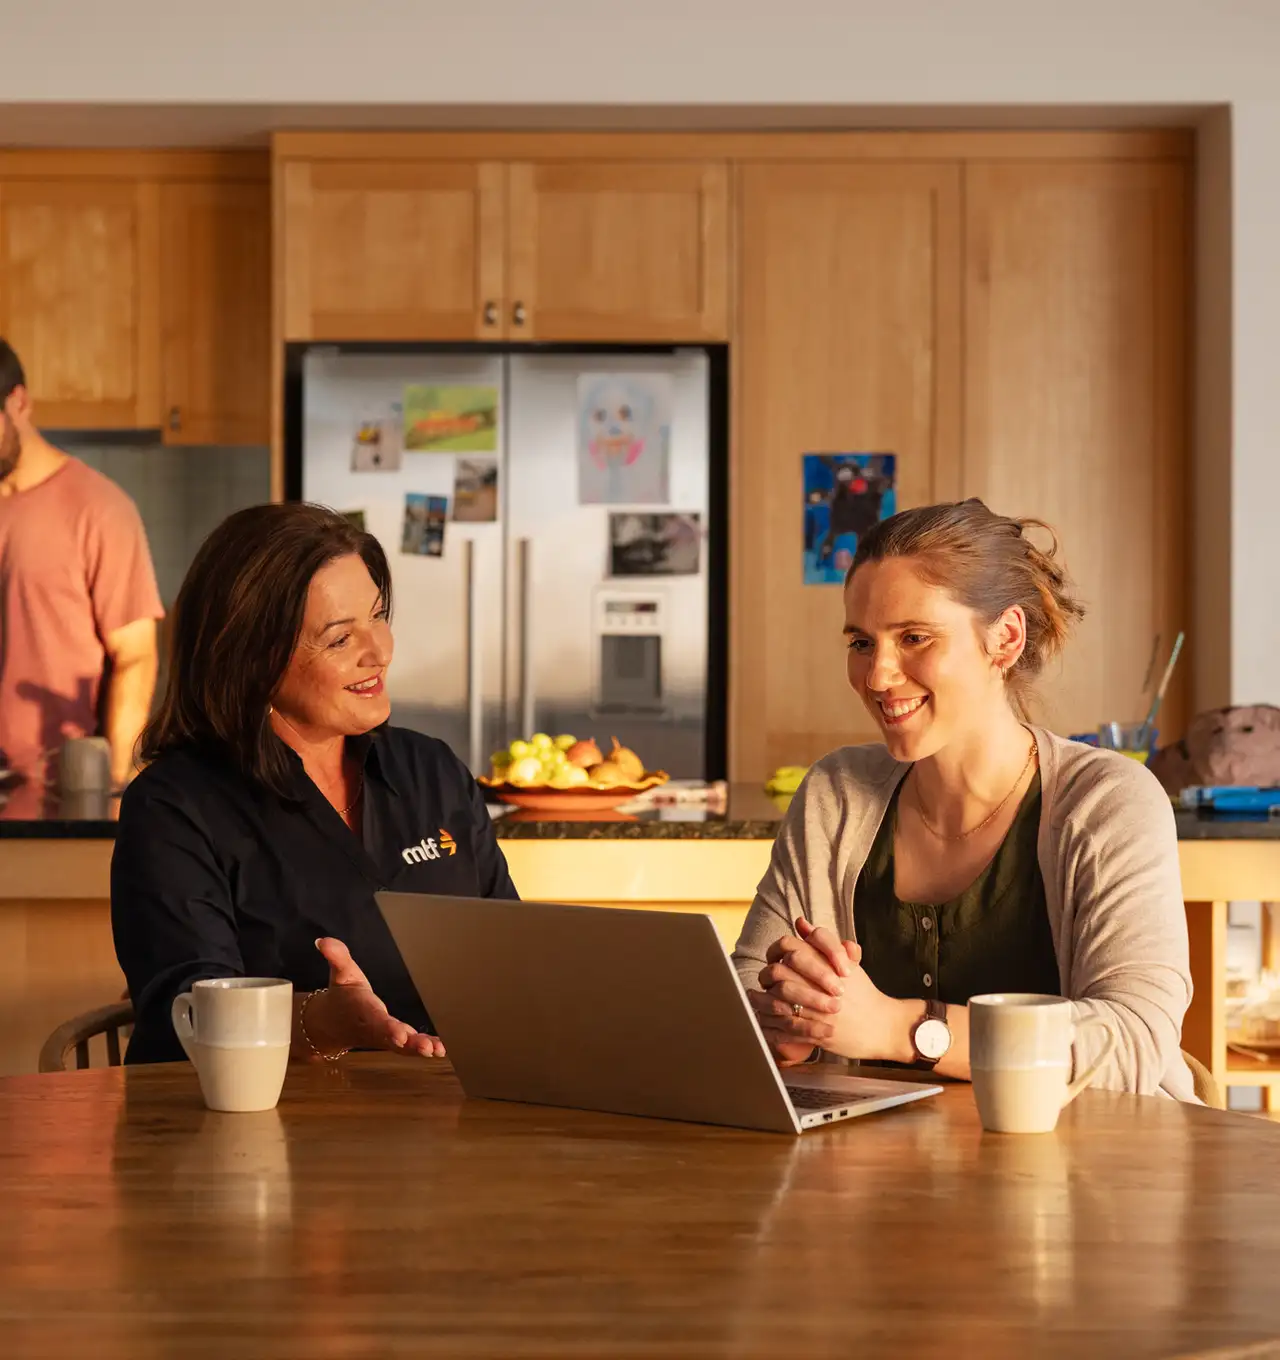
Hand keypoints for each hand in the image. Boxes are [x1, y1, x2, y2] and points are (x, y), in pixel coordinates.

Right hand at [304, 937, 444, 1059]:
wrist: (332, 1023)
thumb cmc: (342, 994)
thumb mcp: (340, 972)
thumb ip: (336, 957)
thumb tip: (322, 941)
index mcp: (362, 1011)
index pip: (375, 1021)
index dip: (387, 1029)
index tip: (400, 1035)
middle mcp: (374, 1028)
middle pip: (392, 1038)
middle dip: (409, 1044)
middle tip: (427, 1048)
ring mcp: (384, 1037)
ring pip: (402, 1046)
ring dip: (419, 1048)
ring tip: (438, 1050)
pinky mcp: (394, 1040)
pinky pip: (408, 1046)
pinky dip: (423, 1048)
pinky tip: (440, 1049)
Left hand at [748, 918, 853, 1064]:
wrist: (882, 1026)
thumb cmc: (864, 994)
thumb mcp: (847, 963)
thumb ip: (822, 942)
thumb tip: (800, 922)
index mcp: (828, 963)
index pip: (792, 946)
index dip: (777, 950)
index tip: (774, 957)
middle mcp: (821, 983)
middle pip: (779, 970)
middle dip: (767, 974)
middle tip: (763, 978)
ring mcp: (818, 1008)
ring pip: (777, 997)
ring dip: (762, 998)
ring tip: (754, 997)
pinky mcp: (816, 1031)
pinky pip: (784, 1024)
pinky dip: (771, 1020)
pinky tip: (764, 1018)